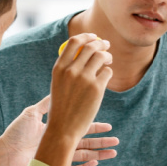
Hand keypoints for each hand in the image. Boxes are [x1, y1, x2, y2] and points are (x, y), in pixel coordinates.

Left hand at [0, 95, 118, 165]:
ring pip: (83, 155)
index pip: (79, 128)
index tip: (109, 125)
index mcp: (56, 130)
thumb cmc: (16, 132)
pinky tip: (96, 162)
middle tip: (116, 141)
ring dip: (98, 154)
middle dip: (101, 142)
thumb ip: (47, 104)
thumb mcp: (33, 113)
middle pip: (85, 142)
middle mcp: (59, 143)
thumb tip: (58, 90)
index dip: (94, 127)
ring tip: (113, 153)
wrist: (4, 151)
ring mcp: (57, 156)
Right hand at [36, 34, 112, 165]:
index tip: (93, 36)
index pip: (74, 42)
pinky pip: (107, 72)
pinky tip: (105, 78)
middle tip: (106, 46)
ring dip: (107, 56)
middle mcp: (71, 70)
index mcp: (59, 68)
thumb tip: (83, 53)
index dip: (86, 36)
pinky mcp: (97, 88)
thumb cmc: (61, 108)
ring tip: (108, 61)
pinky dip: (108, 72)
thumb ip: (68, 69)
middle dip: (100, 43)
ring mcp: (84, 78)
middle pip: (90, 46)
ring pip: (101, 56)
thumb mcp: (58, 85)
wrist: (63, 129)